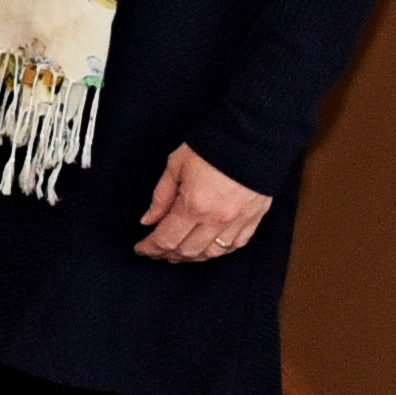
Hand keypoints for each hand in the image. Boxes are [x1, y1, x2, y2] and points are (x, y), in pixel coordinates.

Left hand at [128, 145, 272, 263]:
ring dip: (192, 256)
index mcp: (194, 205)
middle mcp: (217, 219)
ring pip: (211, 253)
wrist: (251, 138)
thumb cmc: (212, 147)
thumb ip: (161, 196)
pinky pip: (235, 245)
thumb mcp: (175, 166)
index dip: (150, 248)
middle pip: (187, 251)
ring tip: (177, 254)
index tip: (141, 249)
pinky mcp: (254, 219)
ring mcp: (238, 222)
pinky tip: (207, 248)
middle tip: (156, 252)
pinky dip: (218, 251)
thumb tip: (149, 220)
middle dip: (167, 255)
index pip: (166, 239)